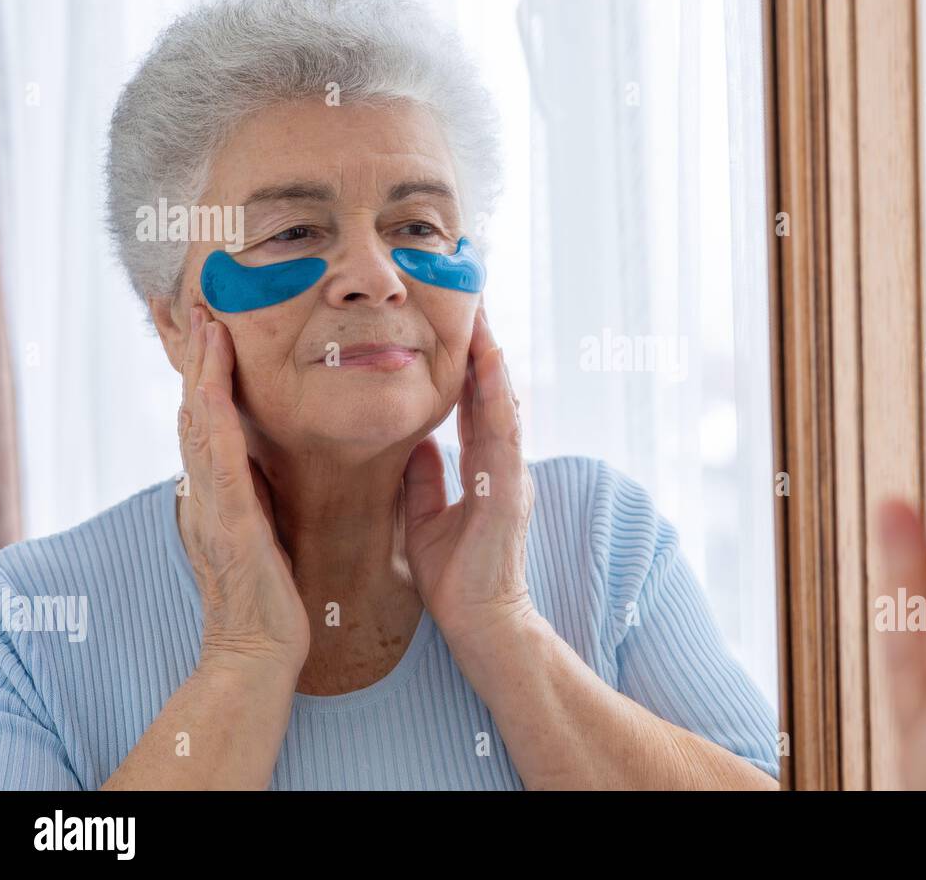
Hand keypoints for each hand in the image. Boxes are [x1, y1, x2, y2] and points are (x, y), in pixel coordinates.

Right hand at [177, 305, 309, 679]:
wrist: (258, 652)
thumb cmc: (268, 598)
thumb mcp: (263, 532)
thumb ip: (257, 496)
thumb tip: (265, 463)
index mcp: (216, 494)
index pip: (207, 421)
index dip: (205, 374)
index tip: (211, 330)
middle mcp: (205, 493)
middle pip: (193, 409)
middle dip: (194, 358)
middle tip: (195, 307)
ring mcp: (212, 506)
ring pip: (199, 424)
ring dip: (200, 372)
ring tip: (205, 324)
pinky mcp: (230, 523)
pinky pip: (218, 461)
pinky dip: (212, 418)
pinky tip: (210, 387)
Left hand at [402, 305, 535, 645]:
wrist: (481, 624)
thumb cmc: (456, 579)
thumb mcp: (427, 518)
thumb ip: (425, 479)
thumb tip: (414, 442)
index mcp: (486, 471)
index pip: (477, 407)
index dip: (469, 366)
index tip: (459, 327)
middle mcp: (504, 466)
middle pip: (494, 395)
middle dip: (484, 349)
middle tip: (473, 301)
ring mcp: (511, 475)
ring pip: (503, 403)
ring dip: (492, 358)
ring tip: (481, 315)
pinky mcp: (508, 490)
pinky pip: (504, 431)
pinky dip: (497, 393)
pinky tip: (489, 361)